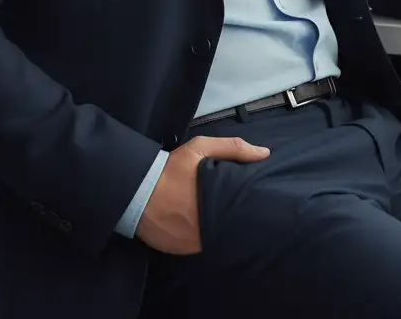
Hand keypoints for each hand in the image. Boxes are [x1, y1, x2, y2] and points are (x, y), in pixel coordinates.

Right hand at [135, 135, 269, 253]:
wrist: (136, 191)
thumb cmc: (172, 169)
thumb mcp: (201, 149)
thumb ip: (233, 148)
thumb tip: (264, 154)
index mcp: (218, 201)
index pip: (243, 208)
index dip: (248, 204)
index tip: (253, 198)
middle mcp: (210, 226)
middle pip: (231, 225)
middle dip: (233, 216)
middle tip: (232, 206)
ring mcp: (196, 243)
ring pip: (216, 237)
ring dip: (218, 228)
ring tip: (219, 216)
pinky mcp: (182, 251)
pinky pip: (199, 246)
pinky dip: (201, 237)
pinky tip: (199, 226)